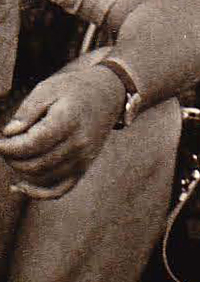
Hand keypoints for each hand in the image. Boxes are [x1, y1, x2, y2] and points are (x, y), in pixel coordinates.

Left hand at [0, 60, 129, 199]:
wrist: (107, 95)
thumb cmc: (73, 90)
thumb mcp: (47, 89)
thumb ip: (27, 111)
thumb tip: (9, 134)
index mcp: (68, 122)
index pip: (31, 144)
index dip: (8, 147)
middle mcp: (78, 145)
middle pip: (34, 164)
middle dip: (11, 158)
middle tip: (4, 145)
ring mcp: (82, 159)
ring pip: (42, 177)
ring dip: (20, 170)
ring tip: (13, 154)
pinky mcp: (83, 168)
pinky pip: (59, 190)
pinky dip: (37, 193)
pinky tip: (19, 187)